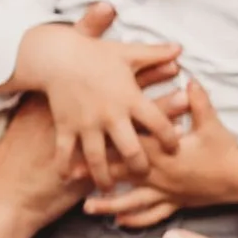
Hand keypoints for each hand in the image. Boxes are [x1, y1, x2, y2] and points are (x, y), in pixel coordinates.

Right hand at [20, 7, 184, 190]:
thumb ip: (156, 54)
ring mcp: (86, 124)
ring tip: (109, 188)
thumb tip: (180, 49)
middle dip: (140, 168)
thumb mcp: (127, 52)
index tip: (174, 148)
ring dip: (105, 177)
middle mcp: (110, 115)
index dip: (170, 139)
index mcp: (130, 98)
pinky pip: (65, 153)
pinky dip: (65, 168)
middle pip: (132, 150)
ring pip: (99, 160)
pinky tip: (67, 179)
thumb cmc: (94, 53)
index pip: (158, 124)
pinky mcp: (65, 127)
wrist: (56, 55)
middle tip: (144, 176)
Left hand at [91, 70, 237, 221]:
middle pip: (123, 174)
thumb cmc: (226, 149)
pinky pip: (153, 214)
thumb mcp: (212, 123)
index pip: (131, 145)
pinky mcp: (176, 203)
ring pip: (133, 200)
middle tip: (71, 177)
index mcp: (166, 151)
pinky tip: (120, 223)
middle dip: (97, 175)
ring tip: (87, 209)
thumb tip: (190, 79)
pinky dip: (136, 219)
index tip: (83, 141)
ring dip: (110, 204)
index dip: (107, 142)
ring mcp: (167, 191)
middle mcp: (161, 173)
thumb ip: (198, 101)